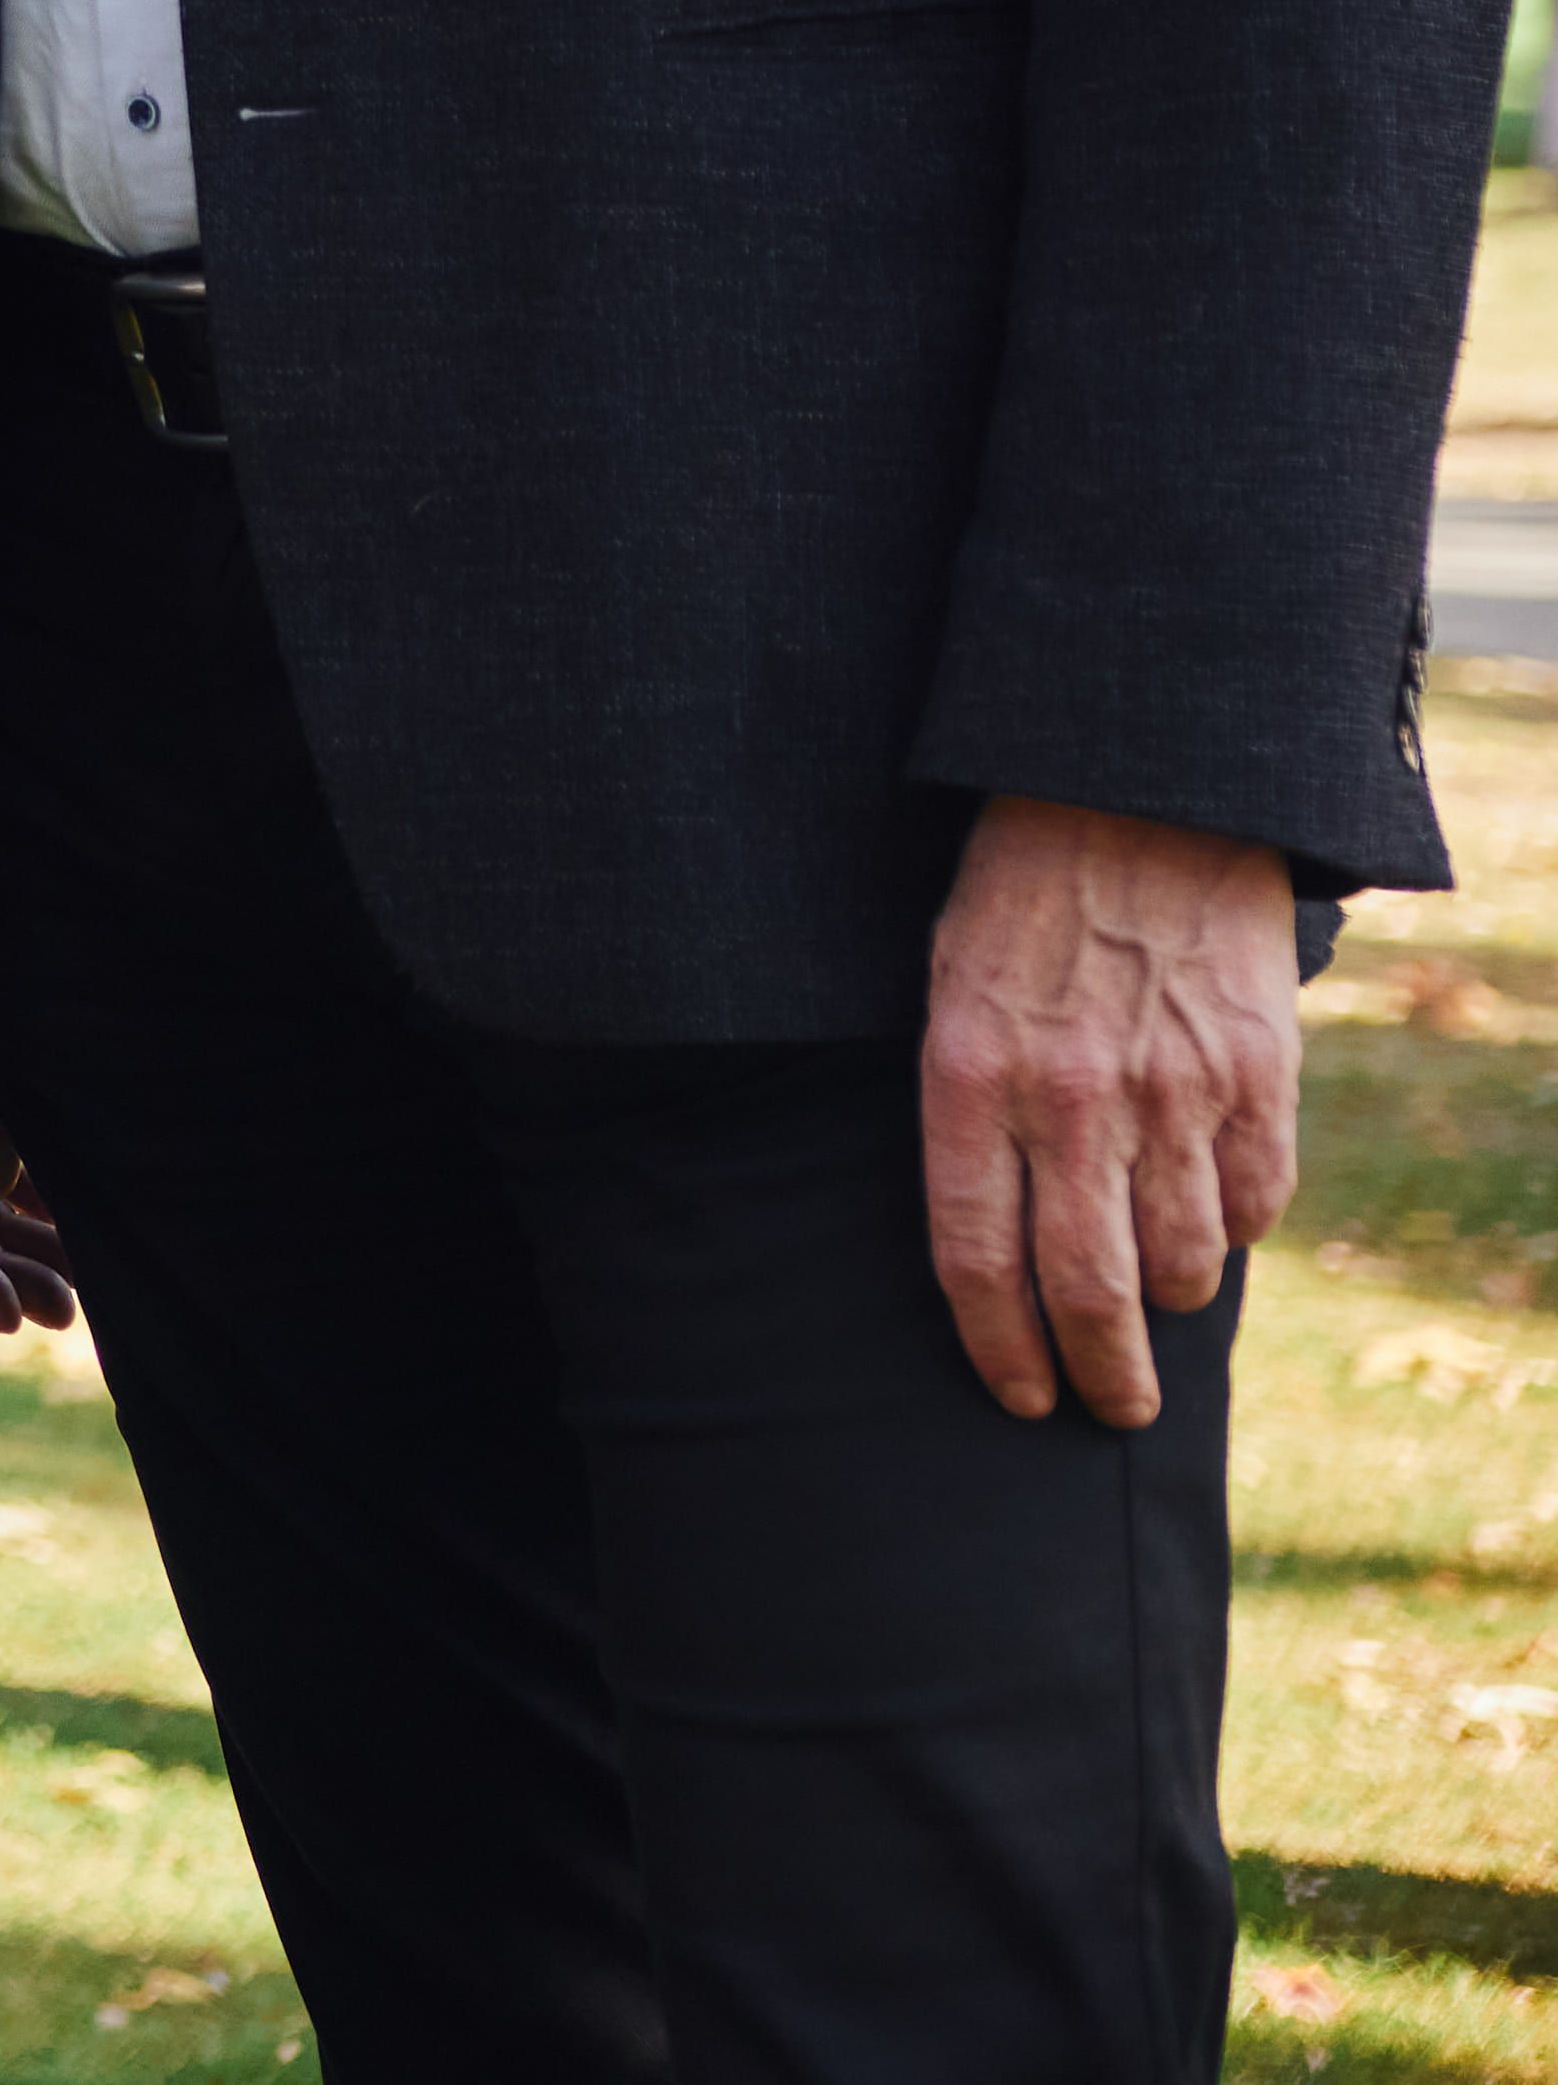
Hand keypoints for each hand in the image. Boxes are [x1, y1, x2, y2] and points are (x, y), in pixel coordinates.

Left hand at [922, 793, 1301, 1426]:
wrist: (1136, 794)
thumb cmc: (1020, 894)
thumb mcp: (949, 986)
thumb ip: (972, 1107)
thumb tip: (999, 1230)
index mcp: (968, 1075)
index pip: (974, 1259)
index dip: (997, 1349)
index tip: (1020, 1399)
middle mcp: (1068, 1098)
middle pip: (1086, 1289)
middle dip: (1102, 1376)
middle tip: (1111, 1411)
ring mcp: (1171, 1090)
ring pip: (1183, 1261)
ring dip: (1173, 1305)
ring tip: (1162, 1311)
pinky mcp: (1257, 1075)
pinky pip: (1257, 1200)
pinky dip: (1239, 1231)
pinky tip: (1218, 1225)